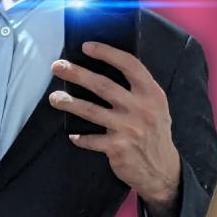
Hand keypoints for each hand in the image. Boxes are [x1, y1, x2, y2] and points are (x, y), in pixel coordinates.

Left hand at [49, 41, 180, 208]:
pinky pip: (90, 139)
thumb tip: (102, 68)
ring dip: (68, 102)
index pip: (129, 65)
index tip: (86, 46)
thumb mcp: (154, 106)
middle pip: (102, 85)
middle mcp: (141, 108)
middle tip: (57, 66)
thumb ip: (136, 89)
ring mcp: (128, 128)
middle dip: (76, 73)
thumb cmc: (153, 131)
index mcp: (151, 93)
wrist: (162, 170)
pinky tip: (73, 134)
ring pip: (90, 110)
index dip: (107, 52)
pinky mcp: (117, 148)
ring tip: (54, 97)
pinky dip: (79, 137)